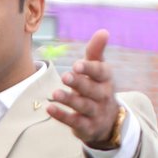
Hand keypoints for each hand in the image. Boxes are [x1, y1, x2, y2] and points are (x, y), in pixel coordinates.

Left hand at [47, 30, 120, 147]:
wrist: (108, 121)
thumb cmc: (98, 87)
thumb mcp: (98, 70)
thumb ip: (96, 52)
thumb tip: (103, 31)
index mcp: (106, 79)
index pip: (101, 72)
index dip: (90, 68)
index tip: (77, 65)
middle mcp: (104, 95)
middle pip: (92, 89)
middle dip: (79, 83)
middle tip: (65, 76)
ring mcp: (96, 112)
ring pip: (83, 106)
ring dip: (69, 100)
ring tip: (54, 93)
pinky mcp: (87, 127)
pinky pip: (75, 122)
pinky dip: (62, 116)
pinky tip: (49, 108)